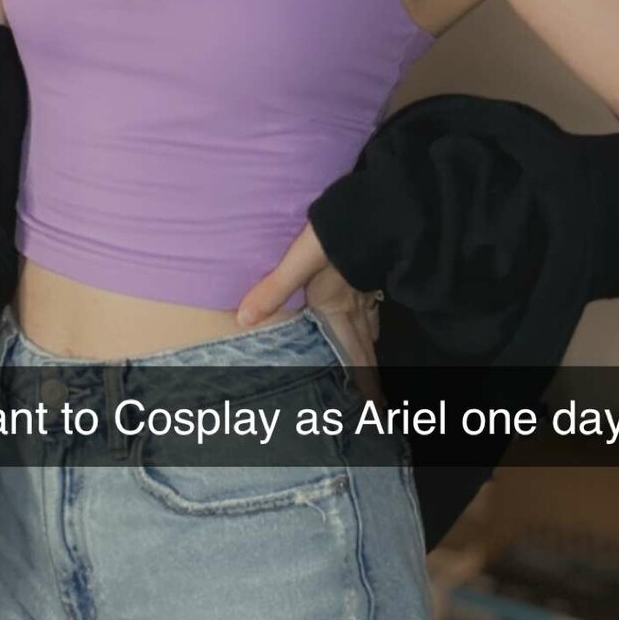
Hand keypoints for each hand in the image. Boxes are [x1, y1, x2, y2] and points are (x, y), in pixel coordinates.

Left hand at [235, 222, 384, 405]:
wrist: (370, 209)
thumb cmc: (334, 236)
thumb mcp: (299, 261)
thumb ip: (273, 290)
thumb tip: (244, 318)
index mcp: (336, 310)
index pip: (348, 355)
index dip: (358, 383)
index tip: (368, 410)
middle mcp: (353, 307)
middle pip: (362, 349)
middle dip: (367, 379)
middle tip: (373, 405)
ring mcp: (364, 292)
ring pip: (369, 331)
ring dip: (368, 354)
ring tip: (368, 372)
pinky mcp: (368, 276)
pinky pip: (372, 310)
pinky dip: (372, 325)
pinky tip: (371, 324)